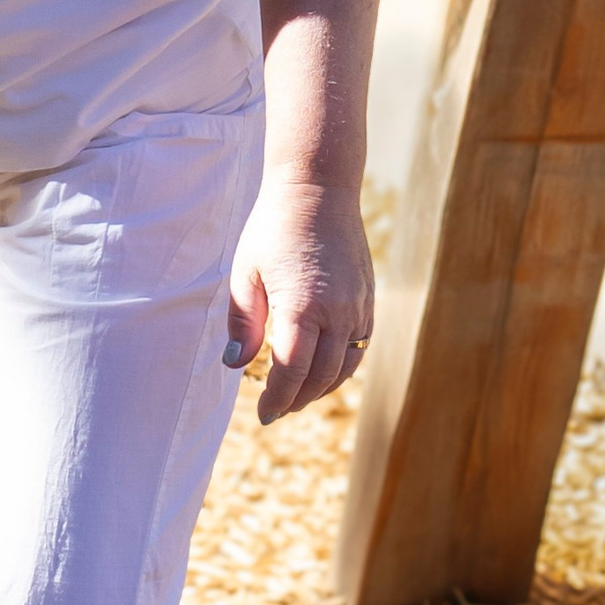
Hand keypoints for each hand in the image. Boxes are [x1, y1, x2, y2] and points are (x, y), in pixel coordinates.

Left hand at [226, 174, 374, 421]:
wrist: (318, 190)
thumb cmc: (272, 228)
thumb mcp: (245, 273)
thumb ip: (242, 323)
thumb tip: (235, 366)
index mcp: (302, 306)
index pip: (291, 371)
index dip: (277, 399)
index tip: (263, 415)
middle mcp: (337, 311)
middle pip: (321, 376)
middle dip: (297, 400)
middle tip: (276, 411)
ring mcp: (358, 307)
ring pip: (346, 367)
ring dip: (321, 389)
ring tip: (297, 397)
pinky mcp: (368, 300)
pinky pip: (360, 347)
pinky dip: (342, 368)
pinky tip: (323, 372)